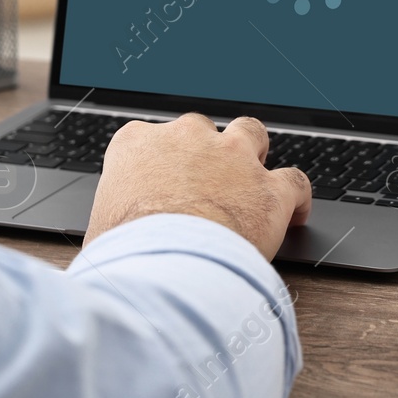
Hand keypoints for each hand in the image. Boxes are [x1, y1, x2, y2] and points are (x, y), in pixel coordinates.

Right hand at [84, 113, 312, 261]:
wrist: (163, 267)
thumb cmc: (123, 253)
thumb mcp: (100, 230)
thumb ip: (112, 222)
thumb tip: (111, 248)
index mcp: (136, 144)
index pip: (147, 138)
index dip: (159, 162)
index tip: (162, 180)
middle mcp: (186, 139)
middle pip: (199, 130)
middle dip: (204, 152)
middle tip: (204, 182)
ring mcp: (232, 158)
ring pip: (251, 134)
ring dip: (253, 152)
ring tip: (253, 178)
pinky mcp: (269, 189)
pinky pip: (294, 181)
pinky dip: (298, 196)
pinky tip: (297, 212)